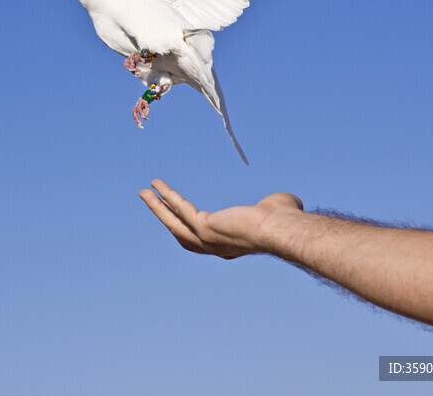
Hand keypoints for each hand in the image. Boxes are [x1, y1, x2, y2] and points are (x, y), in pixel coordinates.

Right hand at [139, 179, 303, 258]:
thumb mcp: (276, 209)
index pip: (203, 237)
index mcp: (230, 244)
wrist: (282, 228)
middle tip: (152, 202)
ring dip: (158, 208)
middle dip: (166, 217)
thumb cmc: (284, 219)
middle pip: (182, 233)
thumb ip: (274, 205)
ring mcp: (208, 240)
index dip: (189, 226)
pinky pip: (180, 209)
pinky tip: (155, 185)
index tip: (179, 213)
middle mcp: (215, 247)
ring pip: (175, 223)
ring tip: (144, 193)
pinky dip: (166, 197)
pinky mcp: (204, 227)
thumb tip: (288, 201)